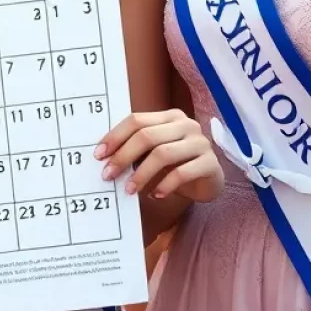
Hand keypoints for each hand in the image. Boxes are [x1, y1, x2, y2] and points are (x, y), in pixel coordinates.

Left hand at [95, 110, 223, 203]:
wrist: (208, 182)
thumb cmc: (175, 165)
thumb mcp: (154, 152)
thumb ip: (136, 149)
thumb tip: (104, 157)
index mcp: (169, 116)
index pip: (137, 120)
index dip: (116, 136)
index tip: (99, 154)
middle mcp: (186, 124)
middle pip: (147, 136)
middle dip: (123, 156)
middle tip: (108, 174)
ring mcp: (201, 143)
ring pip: (163, 154)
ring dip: (141, 174)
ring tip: (129, 189)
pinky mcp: (211, 164)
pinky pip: (182, 173)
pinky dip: (165, 185)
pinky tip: (155, 195)